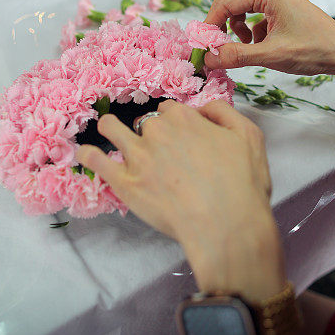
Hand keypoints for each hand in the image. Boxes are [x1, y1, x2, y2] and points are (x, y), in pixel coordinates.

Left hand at [76, 100, 286, 302]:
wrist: (226, 226)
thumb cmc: (242, 185)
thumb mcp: (249, 136)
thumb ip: (223, 112)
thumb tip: (202, 108)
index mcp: (186, 118)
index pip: (171, 110)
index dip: (176, 122)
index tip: (180, 135)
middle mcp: (158, 131)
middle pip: (147, 121)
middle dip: (152, 131)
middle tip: (160, 151)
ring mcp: (137, 156)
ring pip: (113, 129)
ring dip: (111, 128)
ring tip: (110, 131)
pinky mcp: (124, 183)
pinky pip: (97, 161)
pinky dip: (88, 154)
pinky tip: (85, 153)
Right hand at [204, 0, 334, 77]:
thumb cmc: (313, 51)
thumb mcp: (271, 55)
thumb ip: (236, 55)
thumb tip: (208, 58)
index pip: (226, 2)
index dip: (210, 23)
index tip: (202, 43)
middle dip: (220, 20)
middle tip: (216, 42)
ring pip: (243, 6)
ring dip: (235, 26)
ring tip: (243, 47)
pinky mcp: (284, 8)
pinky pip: (256, 14)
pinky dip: (251, 30)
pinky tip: (261, 47)